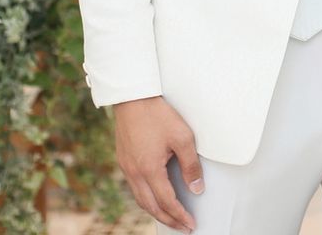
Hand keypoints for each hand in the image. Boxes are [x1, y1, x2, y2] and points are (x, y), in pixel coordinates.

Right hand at [114, 96, 202, 232]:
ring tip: (171, 217)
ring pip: (141, 200)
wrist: (133, 99)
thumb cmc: (158, 115)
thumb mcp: (182, 137)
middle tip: (183, 227)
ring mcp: (127, 169)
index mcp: (149, 170)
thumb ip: (190, 165)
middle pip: (152, 207)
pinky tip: (154, 197)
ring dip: (156, 211)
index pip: (167, 202)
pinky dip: (147, 199)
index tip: (190, 224)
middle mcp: (135, 174)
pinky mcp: (124, 161)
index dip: (180, 216)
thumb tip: (197, 188)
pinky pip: (135, 189)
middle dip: (169, 220)